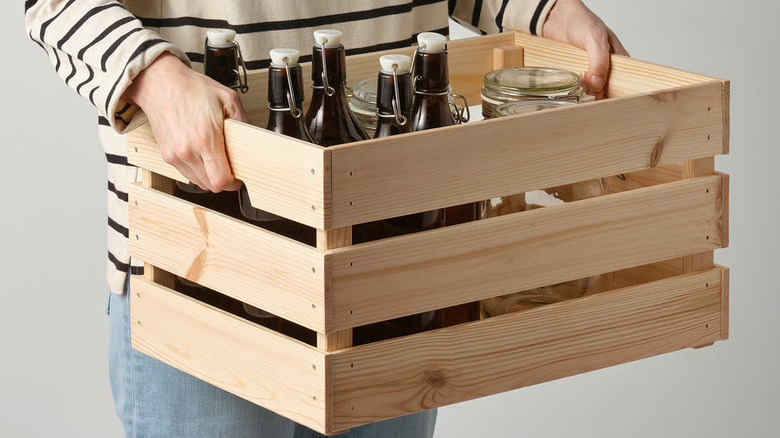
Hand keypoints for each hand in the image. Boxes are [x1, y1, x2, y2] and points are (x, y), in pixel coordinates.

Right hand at [124, 53, 247, 191]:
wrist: (160, 82)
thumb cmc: (191, 88)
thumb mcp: (227, 98)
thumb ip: (243, 121)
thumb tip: (252, 141)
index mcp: (205, 138)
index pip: (221, 181)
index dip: (233, 183)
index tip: (238, 177)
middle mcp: (188, 150)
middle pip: (210, 185)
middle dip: (223, 180)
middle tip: (229, 166)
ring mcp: (175, 155)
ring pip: (198, 182)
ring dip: (210, 176)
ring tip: (215, 159)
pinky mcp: (166, 155)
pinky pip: (186, 174)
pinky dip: (197, 170)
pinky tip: (201, 155)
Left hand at [542, 0, 629, 98]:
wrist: (558, 19)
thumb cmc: (581, 22)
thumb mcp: (594, 38)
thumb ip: (599, 60)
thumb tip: (598, 83)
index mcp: (619, 58)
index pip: (624, 82)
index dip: (614, 91)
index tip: (602, 91)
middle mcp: (607, 67)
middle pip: (608, 91)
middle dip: (598, 92)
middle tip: (587, 83)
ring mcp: (592, 72)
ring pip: (593, 92)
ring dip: (586, 90)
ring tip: (580, 77)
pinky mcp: (579, 74)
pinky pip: (580, 88)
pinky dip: (577, 89)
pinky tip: (574, 83)